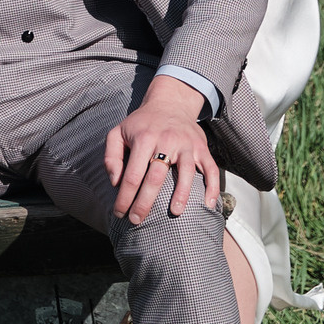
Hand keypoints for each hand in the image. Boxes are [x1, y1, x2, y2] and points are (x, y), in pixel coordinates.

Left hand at [104, 76, 225, 223]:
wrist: (170, 103)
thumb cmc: (141, 123)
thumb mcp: (118, 132)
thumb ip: (111, 156)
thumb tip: (115, 181)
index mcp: (144, 138)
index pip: (133, 174)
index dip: (125, 197)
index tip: (119, 213)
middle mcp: (166, 141)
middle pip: (156, 178)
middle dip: (145, 203)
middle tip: (137, 221)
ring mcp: (187, 145)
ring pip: (186, 173)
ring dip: (181, 195)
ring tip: (174, 214)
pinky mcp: (202, 148)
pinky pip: (211, 169)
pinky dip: (211, 188)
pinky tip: (207, 205)